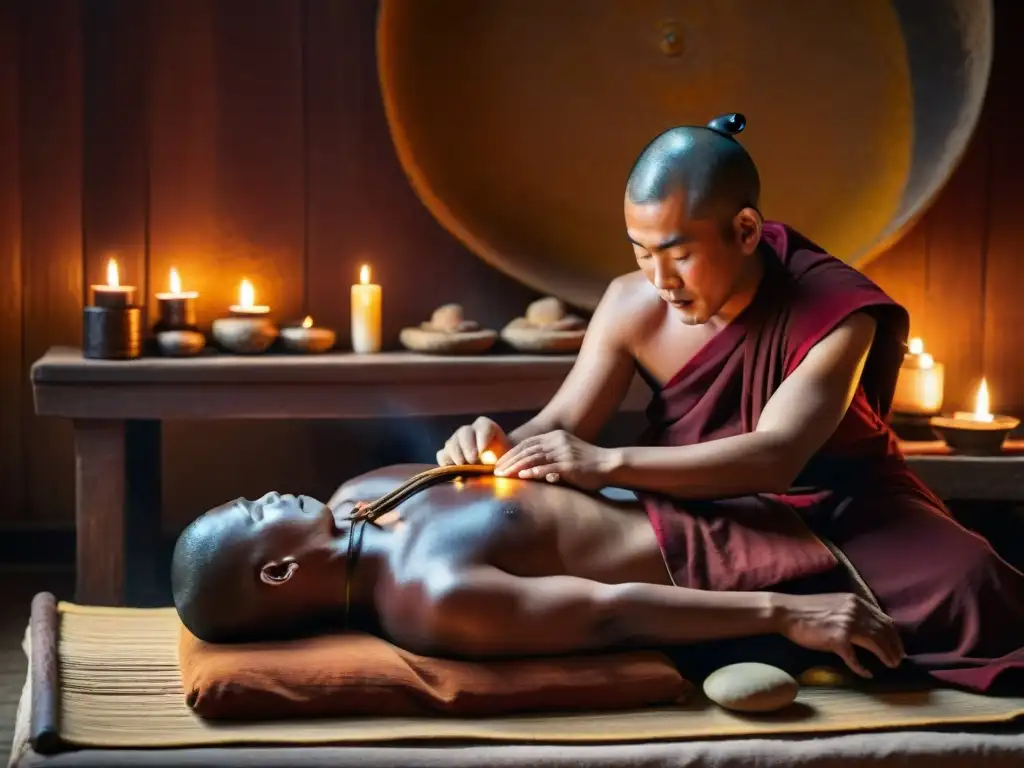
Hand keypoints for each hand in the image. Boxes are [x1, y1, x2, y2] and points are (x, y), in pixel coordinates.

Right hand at [437, 417, 511, 465]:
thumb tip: (500, 470)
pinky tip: (452, 470)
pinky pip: (442, 455)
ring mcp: (456, 442)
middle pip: (464, 432)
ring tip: (462, 465)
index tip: (483, 449)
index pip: (483, 426)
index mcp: (486, 427)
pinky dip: (445, 462)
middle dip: (467, 446)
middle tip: (472, 460)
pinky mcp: (447, 454)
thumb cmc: (505, 461)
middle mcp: (469, 431)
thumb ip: (504, 462)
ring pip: (451, 443)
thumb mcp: (508, 459)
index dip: (482, 436)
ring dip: (456, 454)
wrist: (497, 466)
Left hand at [493, 430, 610, 490]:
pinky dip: (534, 472)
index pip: (527, 444)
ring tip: (504, 475)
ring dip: (516, 467)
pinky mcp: (570, 464)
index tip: (498, 463)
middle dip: (509, 460)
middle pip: (527, 450)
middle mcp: (558, 441)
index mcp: (555, 437)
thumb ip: (548, 459)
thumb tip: (529, 470)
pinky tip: (523, 476)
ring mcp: (564, 452)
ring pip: (534, 458)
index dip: (511, 453)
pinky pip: (548, 467)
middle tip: (495, 471)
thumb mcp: (565, 455)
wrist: (608, 464)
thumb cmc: (586, 464)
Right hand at [777, 592, 904, 677]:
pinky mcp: (837, 639)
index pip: (884, 619)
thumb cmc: (806, 609)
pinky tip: (866, 674)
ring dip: (886, 656)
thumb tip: (867, 627)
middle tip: (898, 660)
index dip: (894, 635)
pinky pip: (855, 658)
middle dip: (894, 648)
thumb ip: (852, 611)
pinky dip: (862, 668)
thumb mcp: (835, 603)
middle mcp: (855, 611)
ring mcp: (847, 625)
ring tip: (891, 666)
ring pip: (875, 643)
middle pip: (884, 632)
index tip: (898, 646)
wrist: (786, 612)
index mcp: (855, 602)